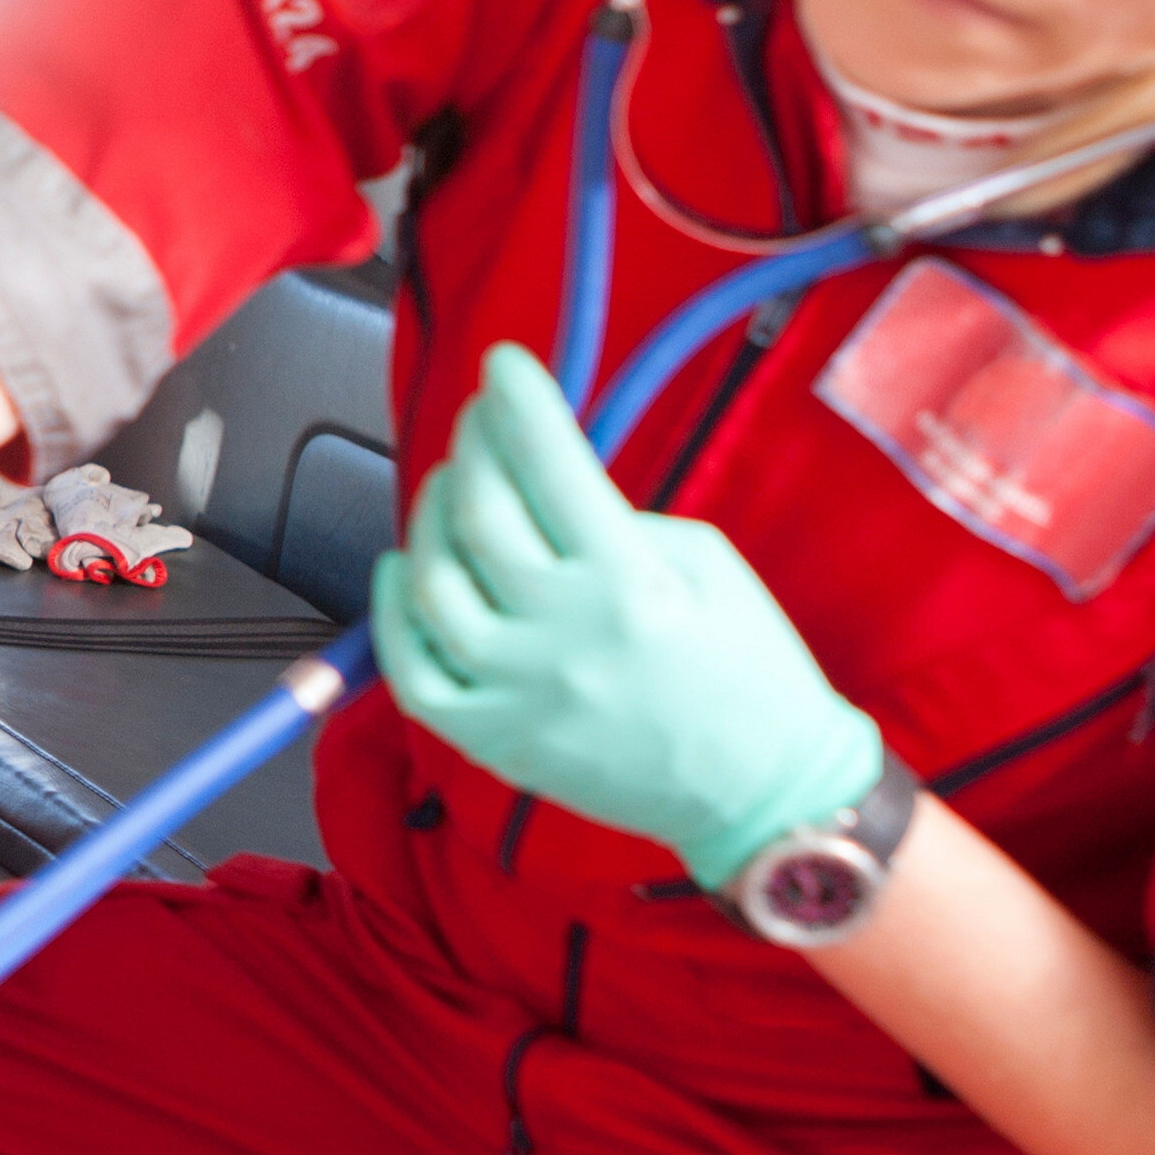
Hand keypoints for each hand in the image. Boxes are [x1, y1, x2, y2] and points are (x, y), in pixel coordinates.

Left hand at [363, 342, 883, 891]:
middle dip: (472, 446)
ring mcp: (517, 693)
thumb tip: (540, 484)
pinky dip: (394, 611)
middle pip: (479, 514)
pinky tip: (406, 568)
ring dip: (430, 518)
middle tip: (479, 419)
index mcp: (627, 583)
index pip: (550, 467)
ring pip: (434, 584)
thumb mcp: (706, 564)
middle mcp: (561, 635)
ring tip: (452, 489)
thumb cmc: (747, 671)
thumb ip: (616, 521)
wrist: (760, 791)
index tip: (504, 364)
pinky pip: (412, 671)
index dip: (519, 402)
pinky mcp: (492, 741)